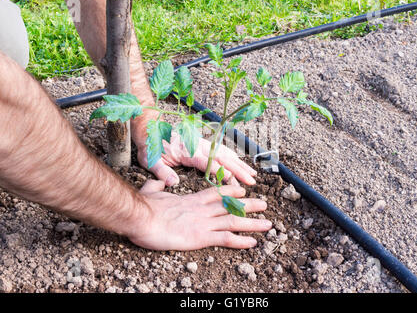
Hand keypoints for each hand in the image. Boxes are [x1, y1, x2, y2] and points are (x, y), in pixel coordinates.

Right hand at [128, 180, 271, 250]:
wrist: (142, 217)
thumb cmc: (145, 206)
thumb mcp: (152, 190)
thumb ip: (158, 185)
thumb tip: (159, 181)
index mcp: (192, 199)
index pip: (217, 192)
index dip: (232, 192)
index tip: (243, 191)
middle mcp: (202, 209)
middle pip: (231, 205)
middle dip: (250, 205)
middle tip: (264, 205)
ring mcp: (204, 223)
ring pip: (234, 221)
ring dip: (253, 223)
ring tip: (268, 224)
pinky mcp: (201, 237)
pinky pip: (226, 239)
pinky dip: (241, 241)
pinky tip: (253, 243)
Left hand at [137, 132, 257, 186]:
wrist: (150, 128)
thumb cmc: (150, 146)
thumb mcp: (151, 160)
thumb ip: (162, 172)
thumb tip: (173, 183)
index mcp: (188, 151)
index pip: (209, 163)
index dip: (222, 173)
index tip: (234, 182)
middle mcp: (199, 146)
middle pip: (223, 158)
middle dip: (239, 169)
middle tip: (252, 180)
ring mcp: (202, 143)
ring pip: (225, 153)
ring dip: (239, 163)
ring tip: (252, 173)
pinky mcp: (202, 144)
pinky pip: (221, 151)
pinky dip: (233, 158)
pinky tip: (240, 165)